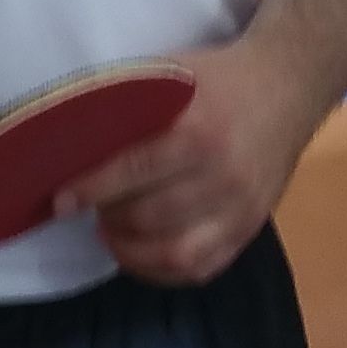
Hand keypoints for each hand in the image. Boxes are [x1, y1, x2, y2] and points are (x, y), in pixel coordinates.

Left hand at [63, 38, 324, 284]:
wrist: (287, 87)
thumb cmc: (216, 80)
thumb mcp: (172, 76)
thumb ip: (129, 107)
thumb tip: (70, 142)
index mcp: (199, 130)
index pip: (134, 169)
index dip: (91, 190)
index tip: (59, 202)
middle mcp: (224, 174)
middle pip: (149, 216)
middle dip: (108, 218)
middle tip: (91, 208)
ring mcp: (242, 208)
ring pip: (175, 253)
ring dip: (130, 250)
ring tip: (112, 232)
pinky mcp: (252, 228)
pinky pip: (202, 269)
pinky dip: (162, 271)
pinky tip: (141, 254)